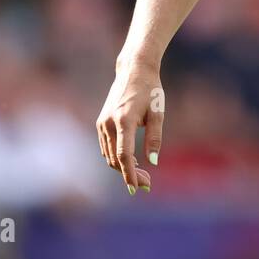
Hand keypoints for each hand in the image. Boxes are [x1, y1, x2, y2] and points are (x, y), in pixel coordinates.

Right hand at [96, 59, 164, 194]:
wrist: (134, 70)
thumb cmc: (150, 90)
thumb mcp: (158, 113)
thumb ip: (155, 138)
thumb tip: (153, 162)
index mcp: (124, 121)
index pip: (124, 155)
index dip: (130, 174)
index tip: (137, 188)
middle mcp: (108, 124)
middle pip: (116, 159)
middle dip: (130, 174)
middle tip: (148, 184)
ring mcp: (102, 124)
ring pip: (110, 155)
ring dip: (123, 168)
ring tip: (143, 174)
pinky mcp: (101, 123)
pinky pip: (107, 147)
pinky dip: (117, 157)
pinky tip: (132, 161)